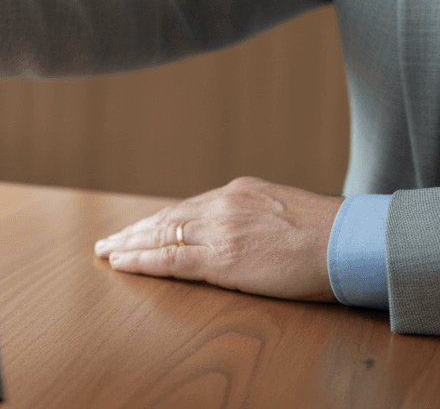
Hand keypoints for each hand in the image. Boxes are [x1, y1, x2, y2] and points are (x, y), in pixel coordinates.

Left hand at [93, 176, 342, 301]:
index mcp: (238, 192)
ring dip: (130, 244)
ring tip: (107, 251)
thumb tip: (249, 228)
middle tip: (109, 239)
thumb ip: (258, 215)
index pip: (187, 208)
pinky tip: (122, 263)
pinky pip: (170, 260)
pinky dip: (141, 261)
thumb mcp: (286, 209)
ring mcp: (218, 231)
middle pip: (166, 218)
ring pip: (161, 236)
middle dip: (135, 230)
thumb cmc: (330, 232)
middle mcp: (221, 205)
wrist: (348, 241)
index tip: (140, 228)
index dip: (159, 221)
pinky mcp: (220, 258)